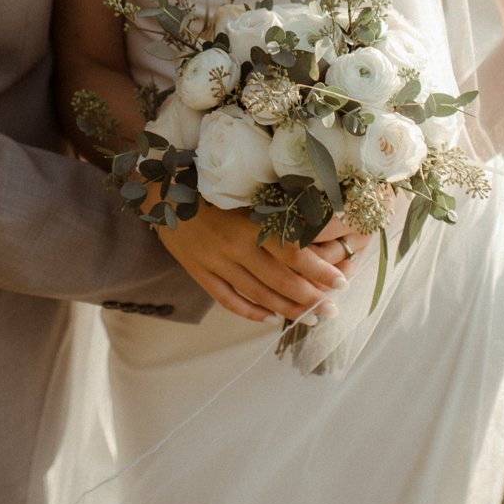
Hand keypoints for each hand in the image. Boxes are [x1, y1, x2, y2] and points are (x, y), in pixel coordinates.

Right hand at [157, 204, 360, 323]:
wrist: (162, 189)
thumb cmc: (211, 185)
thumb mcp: (246, 192)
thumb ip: (274, 212)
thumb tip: (315, 228)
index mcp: (250, 222)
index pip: (294, 254)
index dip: (320, 271)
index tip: (341, 282)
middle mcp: (235, 246)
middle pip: (281, 281)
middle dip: (311, 298)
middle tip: (332, 309)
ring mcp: (215, 262)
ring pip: (258, 295)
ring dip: (288, 310)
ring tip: (311, 318)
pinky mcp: (199, 272)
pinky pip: (228, 300)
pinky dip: (251, 312)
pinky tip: (269, 318)